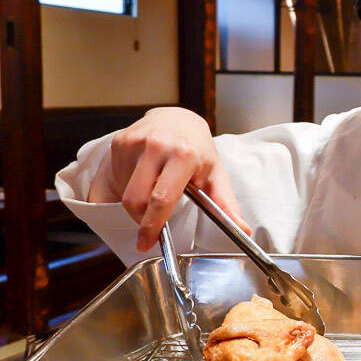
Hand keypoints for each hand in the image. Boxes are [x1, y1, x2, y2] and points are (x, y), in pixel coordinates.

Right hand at [88, 107, 248, 251]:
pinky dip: (128, 187)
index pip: (161, 198)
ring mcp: (134, 142)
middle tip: (151, 222)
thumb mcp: (215, 175)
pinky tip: (143, 178)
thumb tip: (243, 231)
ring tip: (153, 190)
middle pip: (135, 199)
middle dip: (141, 218)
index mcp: (183, 155)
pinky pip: (117, 178)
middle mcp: (156, 145)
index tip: (147, 242)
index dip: (152, 225)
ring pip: (124, 191)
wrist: (177, 118)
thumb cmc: (198, 149)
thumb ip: (226, 205)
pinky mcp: (119, 141)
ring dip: (135, 202)